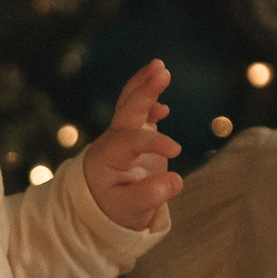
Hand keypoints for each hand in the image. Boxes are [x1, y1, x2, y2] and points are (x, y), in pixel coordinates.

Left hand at [83, 59, 182, 230]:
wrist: (100, 205)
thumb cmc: (113, 208)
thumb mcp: (130, 210)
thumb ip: (150, 196)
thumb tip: (176, 180)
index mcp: (107, 157)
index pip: (132, 140)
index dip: (154, 141)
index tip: (176, 149)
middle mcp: (112, 141)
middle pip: (126, 110)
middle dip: (144, 91)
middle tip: (162, 72)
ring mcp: (121, 135)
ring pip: (129, 104)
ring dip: (143, 85)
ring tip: (159, 67)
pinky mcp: (132, 134)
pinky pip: (137, 112)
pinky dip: (148, 102)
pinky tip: (163, 107)